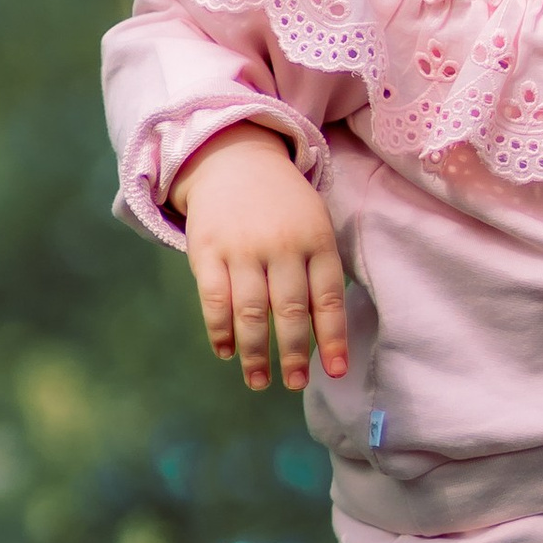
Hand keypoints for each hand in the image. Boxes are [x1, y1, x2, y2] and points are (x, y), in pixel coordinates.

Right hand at [169, 124, 349, 388]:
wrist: (233, 158)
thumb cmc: (283, 205)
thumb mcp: (314, 224)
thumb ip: (320, 271)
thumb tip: (325, 337)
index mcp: (315, 239)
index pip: (328, 297)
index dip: (332, 338)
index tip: (336, 371)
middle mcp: (280, 245)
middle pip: (289, 310)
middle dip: (293, 354)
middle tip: (295, 383)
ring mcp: (242, 248)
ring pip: (250, 312)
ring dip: (255, 353)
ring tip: (260, 381)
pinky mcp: (207, 251)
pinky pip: (214, 300)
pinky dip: (219, 331)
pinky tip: (226, 352)